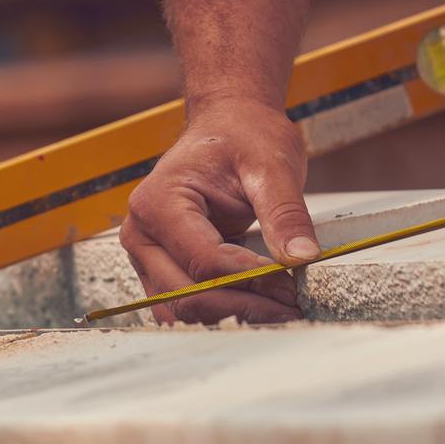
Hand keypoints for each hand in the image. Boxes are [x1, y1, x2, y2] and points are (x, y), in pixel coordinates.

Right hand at [119, 101, 320, 324]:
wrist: (228, 126)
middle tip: (291, 307)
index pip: (205, 261)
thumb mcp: (271, 166)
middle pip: (187, 294)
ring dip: (231, 317)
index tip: (291, 284)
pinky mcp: (161, 268)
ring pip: (182, 309)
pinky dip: (221, 312)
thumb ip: (285, 213)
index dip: (251, 279)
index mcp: (159, 203)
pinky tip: (258, 305)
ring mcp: (147, 254)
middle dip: (242, 306)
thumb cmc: (242, 137)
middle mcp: (142, 233)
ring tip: (278, 310)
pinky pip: (186, 302)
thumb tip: (302, 257)